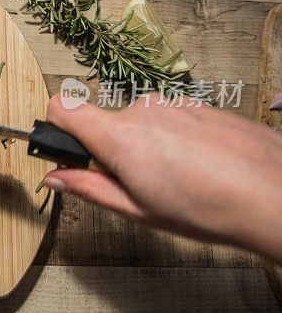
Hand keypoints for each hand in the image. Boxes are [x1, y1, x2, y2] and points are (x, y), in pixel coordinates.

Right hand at [44, 93, 281, 262]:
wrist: (272, 192)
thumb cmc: (208, 207)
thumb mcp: (136, 209)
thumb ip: (88, 188)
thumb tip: (54, 178)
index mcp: (119, 136)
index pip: (63, 107)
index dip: (56, 127)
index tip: (67, 150)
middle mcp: (141, 110)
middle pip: (104, 122)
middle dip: (111, 150)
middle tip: (137, 184)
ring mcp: (172, 103)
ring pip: (139, 122)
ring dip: (145, 146)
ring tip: (175, 179)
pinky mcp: (197, 103)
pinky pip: (169, 118)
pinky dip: (173, 140)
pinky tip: (197, 167)